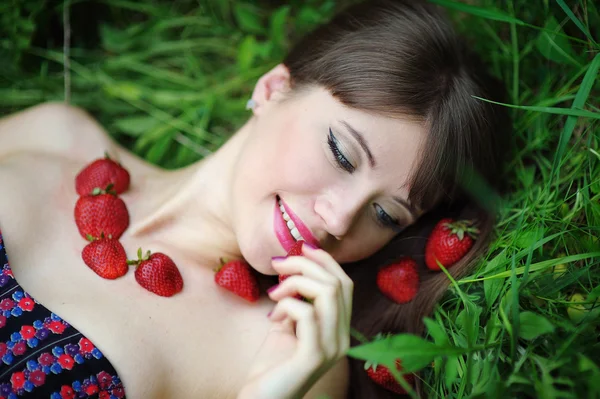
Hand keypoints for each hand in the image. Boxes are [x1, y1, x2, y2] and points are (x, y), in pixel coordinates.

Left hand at [237, 244, 352, 398]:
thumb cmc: (272, 364)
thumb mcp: (288, 324)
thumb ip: (297, 299)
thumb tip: (294, 263)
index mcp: (339, 329)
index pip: (345, 284)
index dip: (325, 260)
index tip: (301, 247)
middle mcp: (342, 339)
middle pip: (337, 283)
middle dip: (305, 264)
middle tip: (278, 265)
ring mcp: (331, 349)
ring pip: (327, 293)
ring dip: (295, 282)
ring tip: (273, 292)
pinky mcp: (313, 357)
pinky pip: (307, 314)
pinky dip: (287, 304)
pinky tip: (272, 317)